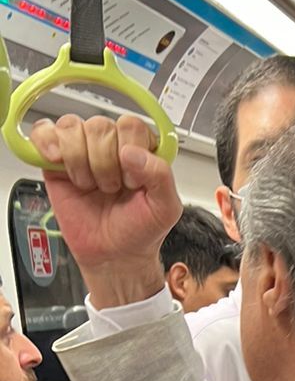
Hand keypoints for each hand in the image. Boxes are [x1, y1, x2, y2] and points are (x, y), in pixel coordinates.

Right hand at [29, 114, 181, 305]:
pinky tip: (56, 161)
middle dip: (104, 164)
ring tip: (89, 185)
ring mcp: (81, 149)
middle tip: (110, 189)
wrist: (114, 255)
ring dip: (79, 161)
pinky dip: (47, 142)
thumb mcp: (166, 207)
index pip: (130, 125)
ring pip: (71, 126)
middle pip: (99, 126)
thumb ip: (161, 175)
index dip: (129, 153)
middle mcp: (111, 143)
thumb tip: (131, 152)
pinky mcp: (55, 160)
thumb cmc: (139, 229)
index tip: (132, 182)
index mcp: (140, 148)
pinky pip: (43, 131)